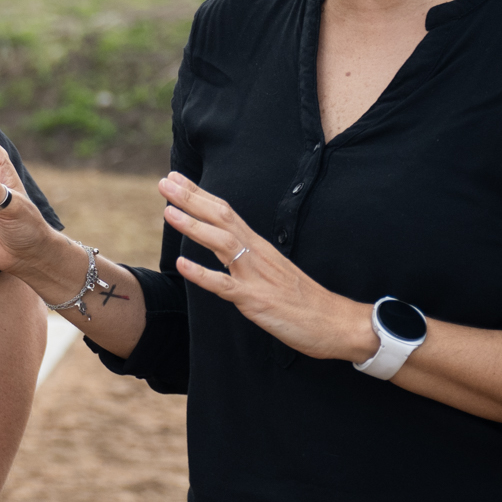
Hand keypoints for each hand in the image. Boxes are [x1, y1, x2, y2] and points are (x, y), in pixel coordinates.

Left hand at [160, 173, 377, 362]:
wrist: (336, 322)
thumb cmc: (303, 299)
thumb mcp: (272, 270)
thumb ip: (249, 256)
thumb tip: (226, 245)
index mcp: (259, 246)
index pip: (226, 212)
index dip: (200, 195)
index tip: (176, 179)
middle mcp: (257, 254)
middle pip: (222, 219)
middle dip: (191, 199)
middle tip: (165, 182)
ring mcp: (256, 276)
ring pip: (222, 244)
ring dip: (194, 227)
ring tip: (168, 212)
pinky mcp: (256, 300)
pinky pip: (225, 285)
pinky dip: (202, 275)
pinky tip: (181, 265)